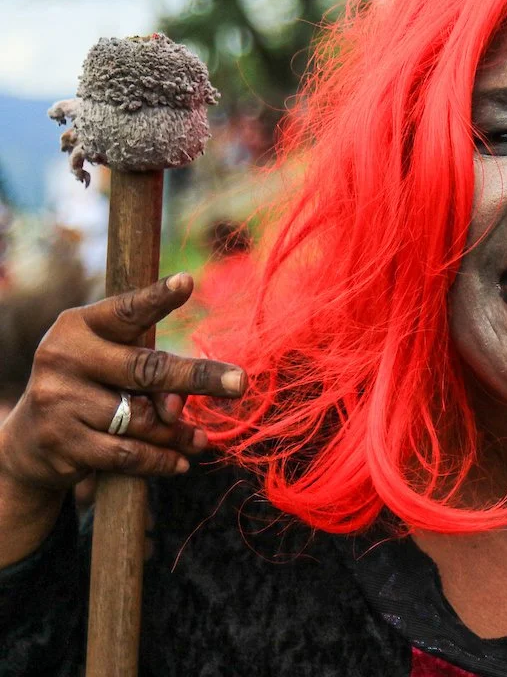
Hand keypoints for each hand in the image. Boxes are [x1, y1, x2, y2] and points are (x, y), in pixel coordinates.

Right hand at [0, 272, 244, 497]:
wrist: (31, 438)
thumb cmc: (90, 386)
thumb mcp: (111, 363)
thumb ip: (148, 371)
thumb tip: (178, 406)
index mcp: (80, 326)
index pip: (126, 310)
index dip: (157, 298)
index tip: (187, 281)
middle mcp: (64, 357)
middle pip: (146, 368)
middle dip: (198, 377)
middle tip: (240, 382)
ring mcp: (59, 400)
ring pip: (142, 419)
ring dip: (178, 431)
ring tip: (200, 438)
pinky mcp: (63, 442)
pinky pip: (128, 453)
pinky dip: (161, 459)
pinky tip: (182, 461)